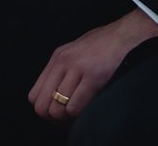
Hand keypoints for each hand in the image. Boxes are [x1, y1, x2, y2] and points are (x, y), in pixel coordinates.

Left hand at [28, 7, 157, 122]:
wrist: (123, 36)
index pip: (34, 95)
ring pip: (57, 108)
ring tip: (77, 117)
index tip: (57, 115)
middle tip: (66, 121)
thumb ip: (62, 71)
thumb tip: (54, 97)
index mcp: (56, 59)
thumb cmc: (101, 47)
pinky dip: (79, 115)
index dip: (44, 110)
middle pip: (41, 104)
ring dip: (67, 119)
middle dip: (53, 118)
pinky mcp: (93, 77)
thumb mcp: (73, 53)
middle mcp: (62, 62)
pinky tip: (87, 111)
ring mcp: (76, 69)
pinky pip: (76, 105)